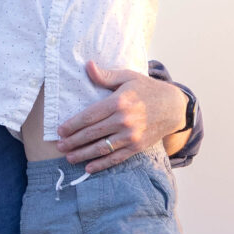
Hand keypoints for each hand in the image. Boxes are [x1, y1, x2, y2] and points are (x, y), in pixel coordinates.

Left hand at [56, 59, 179, 171]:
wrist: (173, 107)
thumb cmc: (148, 89)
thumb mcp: (128, 77)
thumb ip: (106, 75)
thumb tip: (87, 66)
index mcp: (118, 102)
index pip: (89, 116)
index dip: (72, 125)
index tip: (60, 130)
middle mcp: (124, 120)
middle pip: (92, 134)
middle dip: (73, 141)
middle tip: (60, 145)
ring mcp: (131, 136)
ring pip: (101, 148)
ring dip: (83, 154)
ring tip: (69, 157)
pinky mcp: (137, 147)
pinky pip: (116, 158)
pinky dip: (101, 164)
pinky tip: (88, 167)